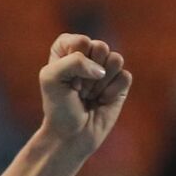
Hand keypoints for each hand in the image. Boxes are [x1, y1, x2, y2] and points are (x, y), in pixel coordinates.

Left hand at [37, 32, 131, 153]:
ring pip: (115, 59)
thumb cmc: (58, 106)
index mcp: (67, 47)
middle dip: (87, 73)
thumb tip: (103, 69)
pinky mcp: (121, 81)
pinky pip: (124, 76)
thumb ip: (74, 61)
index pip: (80, 41)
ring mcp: (106, 67)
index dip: (73, 61)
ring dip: (99, 83)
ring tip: (88, 94)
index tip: (64, 79)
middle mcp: (88, 54)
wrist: (70, 135)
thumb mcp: (51, 78)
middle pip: (100, 46)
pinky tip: (101, 100)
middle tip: (77, 89)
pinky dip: (111, 92)